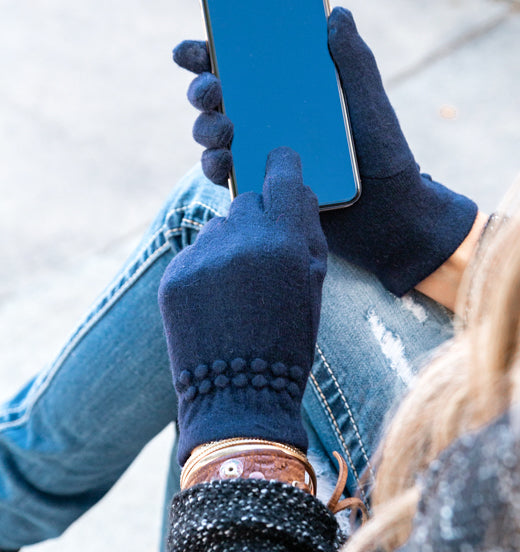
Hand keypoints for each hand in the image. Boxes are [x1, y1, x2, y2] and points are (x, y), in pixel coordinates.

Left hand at [158, 147, 326, 464]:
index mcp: (283, 243)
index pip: (282, 176)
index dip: (284, 163)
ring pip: (221, 226)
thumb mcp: (313, 288)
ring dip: (232, 243)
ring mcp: (201, 258)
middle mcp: (240, 241)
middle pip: (249, 201)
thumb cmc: (289, 342)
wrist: (238, 395)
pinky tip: (216, 300)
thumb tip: (297, 193)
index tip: (281, 156)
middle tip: (265, 256)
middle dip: (261, 218)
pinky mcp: (174, 275)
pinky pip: (196, 251)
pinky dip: (208, 266)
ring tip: (238, 288)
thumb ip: (306, 234)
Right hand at [173, 8, 476, 297]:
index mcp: (290, 94)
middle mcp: (268, 122)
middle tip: (210, 89)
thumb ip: (356, 63)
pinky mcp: (260, 192)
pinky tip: (223, 163)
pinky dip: (216, 168)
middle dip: (201, 89)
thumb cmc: (386, 159)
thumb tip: (337, 13)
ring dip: (205, 128)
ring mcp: (260, 157)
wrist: (393, 219)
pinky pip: (227, 178)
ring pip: (215, 137)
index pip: (242, 66)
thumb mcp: (372, 107)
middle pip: (218, 99)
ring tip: (222, 129)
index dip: (208, 54)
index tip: (190, 50)